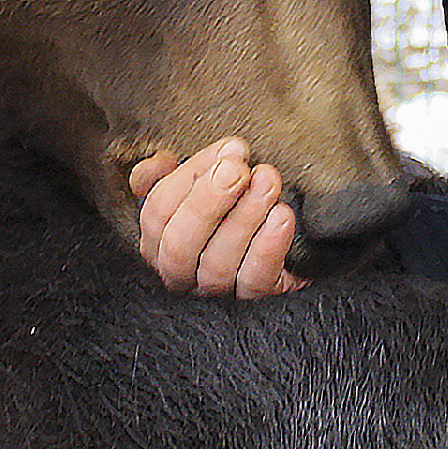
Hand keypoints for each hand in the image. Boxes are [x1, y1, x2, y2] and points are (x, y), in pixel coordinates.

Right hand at [129, 138, 306, 298]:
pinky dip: (268, 247)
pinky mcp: (254, 298)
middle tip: (237, 169)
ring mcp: (216, 290)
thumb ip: (175, 173)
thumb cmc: (235, 206)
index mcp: (159, 240)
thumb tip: (161, 161)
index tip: (227, 150)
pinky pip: (255, 280)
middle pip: (178, 244)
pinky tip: (281, 216)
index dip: (189, 176)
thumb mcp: (201, 184)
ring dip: (244, 217)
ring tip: (267, 183)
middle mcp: (181, 271)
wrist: (291, 241)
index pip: (157, 211)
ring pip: (217, 264)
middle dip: (208, 201)